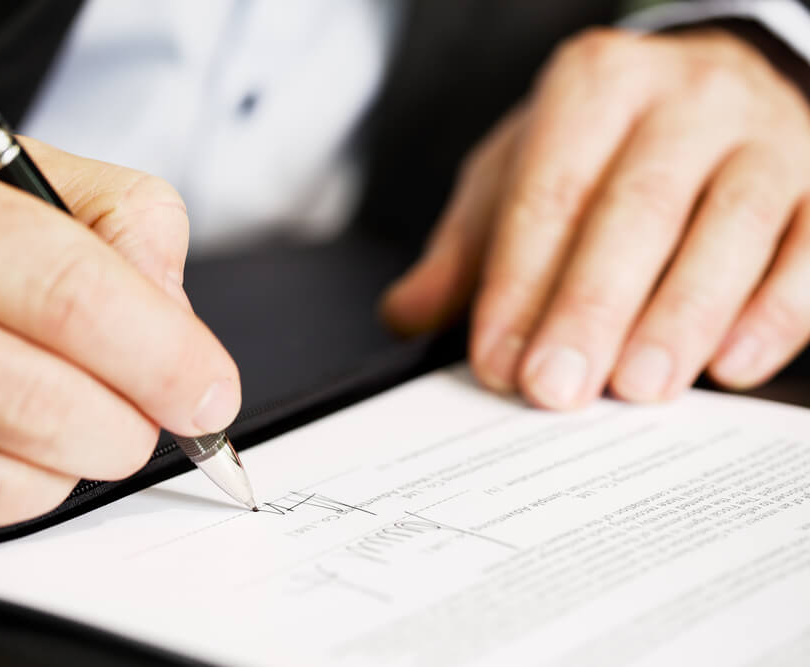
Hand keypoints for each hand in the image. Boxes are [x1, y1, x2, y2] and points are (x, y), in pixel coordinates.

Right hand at [0, 139, 239, 552]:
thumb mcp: (11, 179)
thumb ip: (119, 221)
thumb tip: (178, 323)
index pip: (72, 296)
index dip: (165, 354)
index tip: (209, 389)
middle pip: (48, 402)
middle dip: (139, 420)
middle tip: (163, 407)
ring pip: (18, 474)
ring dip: (88, 456)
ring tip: (87, 412)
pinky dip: (34, 488)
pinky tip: (25, 445)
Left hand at [383, 27, 809, 408]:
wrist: (717, 86)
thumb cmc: (607, 145)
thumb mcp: (521, 172)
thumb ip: (468, 247)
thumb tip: (406, 314)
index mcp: (595, 87)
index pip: (549, 194)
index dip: (519, 285)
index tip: (498, 363)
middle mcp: (685, 97)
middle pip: (635, 210)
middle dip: (591, 308)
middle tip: (556, 388)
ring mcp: (766, 134)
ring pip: (728, 229)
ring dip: (679, 318)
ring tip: (637, 388)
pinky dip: (775, 312)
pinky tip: (733, 366)